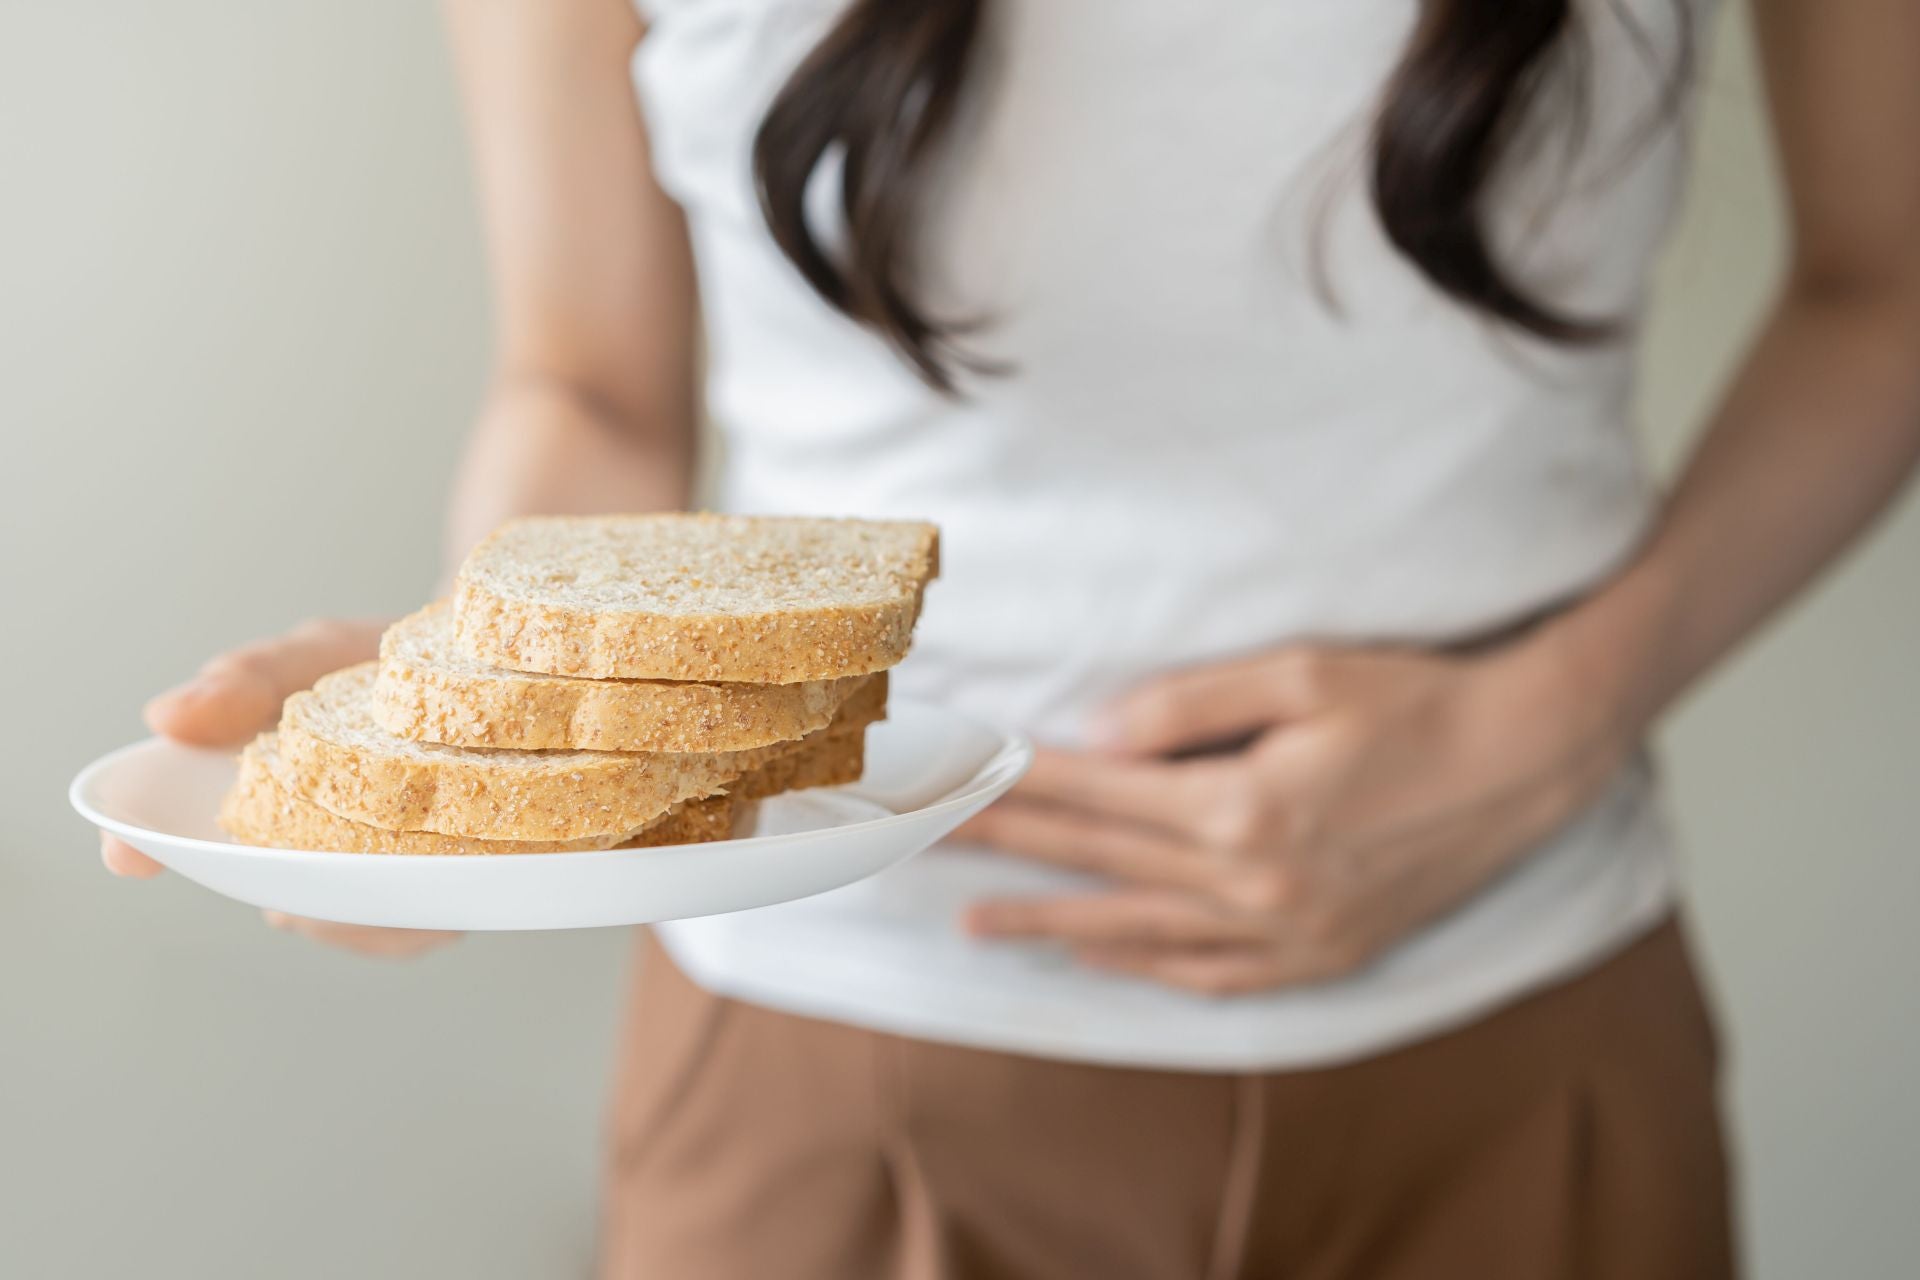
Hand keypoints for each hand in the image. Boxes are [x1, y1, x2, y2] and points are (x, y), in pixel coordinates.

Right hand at [98, 618, 459, 959]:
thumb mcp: (321, 654)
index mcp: (263, 803)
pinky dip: (427, 910)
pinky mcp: (460, 892)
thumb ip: (252, 681)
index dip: (148, 848)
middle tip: (301, 880)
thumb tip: (167, 716)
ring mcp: (387, 882)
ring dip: (362, 913)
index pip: (187, 837)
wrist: (498, 664)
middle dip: (291, 898)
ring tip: (380, 873)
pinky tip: (437, 880)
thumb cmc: (392, 667)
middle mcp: (315, 853)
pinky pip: (429, 924)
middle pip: (283, 901)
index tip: (126, 854)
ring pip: (356, 926)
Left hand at [958, 639, 1630, 995]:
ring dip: (1052, 923)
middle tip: (921, 842)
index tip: (941, 776)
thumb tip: (1098, 735)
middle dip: (1000, 848)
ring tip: (976, 922)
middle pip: (1096, 862)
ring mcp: (1289, 932)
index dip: (1006, 785)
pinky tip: (1098, 954)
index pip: (1090, 796)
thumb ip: (1190, 703)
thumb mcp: (1302, 672)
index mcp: (1242, 807)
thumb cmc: (1418, 699)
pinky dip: (1144, 965)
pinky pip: (1210, 975)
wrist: (1533, 756)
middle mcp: (1255, 884)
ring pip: (1139, 930)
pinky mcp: (1323, 955)